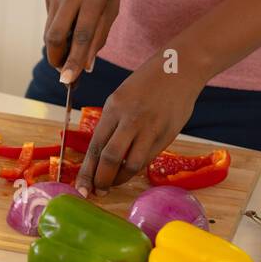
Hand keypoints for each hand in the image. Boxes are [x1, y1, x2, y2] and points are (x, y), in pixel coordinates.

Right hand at [43, 0, 122, 81]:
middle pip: (57, 36)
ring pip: (50, 31)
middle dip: (57, 59)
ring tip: (67, 55)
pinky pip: (51, 18)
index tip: (69, 80)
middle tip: (65, 72)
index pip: (83, 34)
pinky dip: (58, 31)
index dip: (75, 59)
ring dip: (56, 49)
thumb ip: (102, 30)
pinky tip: (69, 25)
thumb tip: (89, 62)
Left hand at [78, 55, 204, 193]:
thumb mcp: (121, 98)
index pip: (96, 146)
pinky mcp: (168, 134)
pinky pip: (148, 158)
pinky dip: (136, 168)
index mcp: (114, 108)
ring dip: (119, 179)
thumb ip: (112, 124)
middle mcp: (130, 119)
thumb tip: (101, 154)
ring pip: (131, 164)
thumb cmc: (146, 83)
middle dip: (100, 180)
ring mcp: (151, 127)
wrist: (180, 68)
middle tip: (96, 192)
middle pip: (110, 157)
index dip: (87, 171)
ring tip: (112, 184)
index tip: (81, 187)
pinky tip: (130, 171)